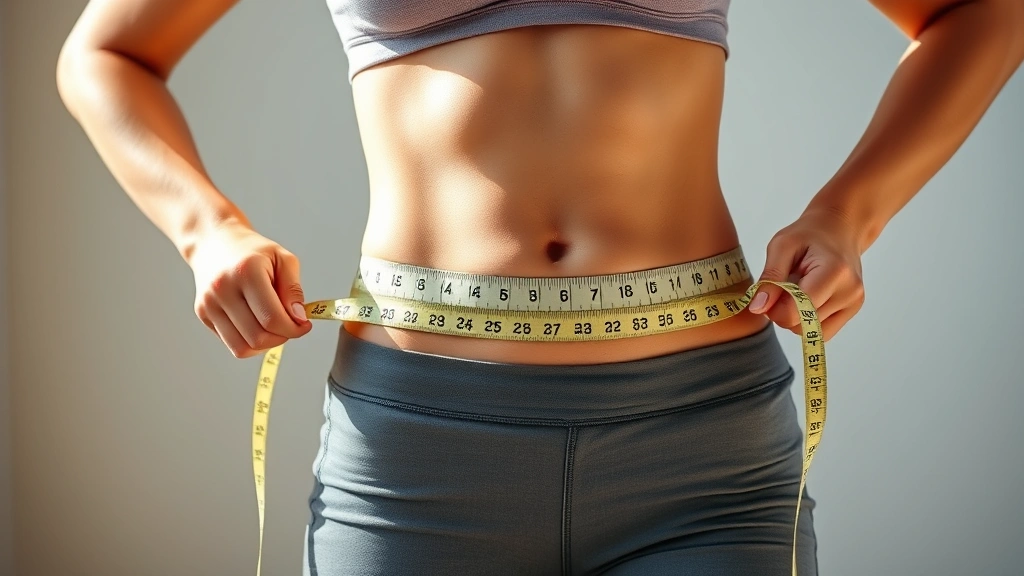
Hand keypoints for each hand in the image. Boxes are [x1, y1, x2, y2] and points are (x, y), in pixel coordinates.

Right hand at [188, 218, 312, 357]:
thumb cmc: (253, 251)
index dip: (294, 329)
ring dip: (266, 345)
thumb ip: (293, 289)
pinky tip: (257, 325)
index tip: (304, 325)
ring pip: (243, 348)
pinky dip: (250, 342)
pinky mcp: (203, 314)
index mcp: (246, 272)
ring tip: (274, 328)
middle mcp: (223, 289)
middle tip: (290, 326)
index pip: (272, 318)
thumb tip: (299, 318)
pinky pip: (232, 344)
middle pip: (258, 337)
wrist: (214, 242)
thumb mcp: (283, 259)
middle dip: (282, 338)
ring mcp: (209, 304)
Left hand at [747, 207, 865, 341]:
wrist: (838, 230)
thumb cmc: (808, 235)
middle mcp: (849, 291)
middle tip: (783, 286)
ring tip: (799, 288)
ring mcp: (854, 302)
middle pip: (801, 324)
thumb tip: (757, 308)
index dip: (774, 307)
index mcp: (834, 272)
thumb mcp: (781, 245)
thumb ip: (770, 277)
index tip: (771, 289)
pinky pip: (822, 331)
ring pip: (809, 331)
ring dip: (795, 316)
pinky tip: (808, 298)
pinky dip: (807, 320)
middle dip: (783, 311)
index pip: (796, 311)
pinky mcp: (852, 310)